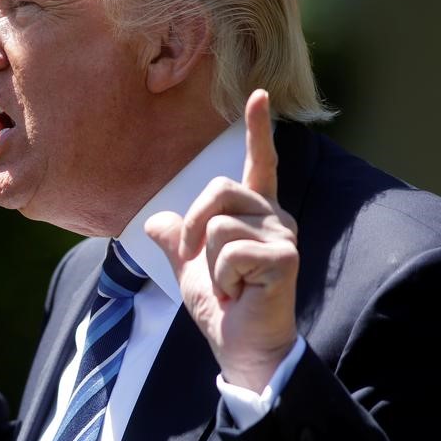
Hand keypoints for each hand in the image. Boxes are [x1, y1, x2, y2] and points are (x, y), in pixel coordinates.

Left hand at [145, 90, 298, 392]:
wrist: (240, 347)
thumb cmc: (223, 307)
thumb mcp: (189, 270)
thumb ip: (176, 241)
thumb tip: (155, 221)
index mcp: (255, 214)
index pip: (258, 164)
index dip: (257, 130)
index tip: (257, 93)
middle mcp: (274, 217)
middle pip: (217, 189)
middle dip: (194, 227)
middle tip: (200, 263)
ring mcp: (283, 235)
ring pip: (217, 224)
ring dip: (208, 262)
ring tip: (231, 285)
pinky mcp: (284, 256)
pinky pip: (229, 251)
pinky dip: (222, 279)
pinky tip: (241, 295)